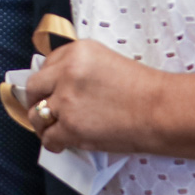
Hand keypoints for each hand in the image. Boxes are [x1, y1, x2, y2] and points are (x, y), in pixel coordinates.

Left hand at [22, 38, 164, 154]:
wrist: (160, 111)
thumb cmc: (143, 89)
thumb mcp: (107, 63)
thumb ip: (80, 68)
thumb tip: (59, 85)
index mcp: (77, 51)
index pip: (47, 63)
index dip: (49, 81)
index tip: (53, 90)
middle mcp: (66, 71)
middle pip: (34, 88)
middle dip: (37, 101)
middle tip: (47, 111)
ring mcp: (66, 100)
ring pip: (37, 115)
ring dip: (43, 124)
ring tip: (55, 129)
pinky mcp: (70, 127)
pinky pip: (48, 138)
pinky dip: (53, 143)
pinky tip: (62, 144)